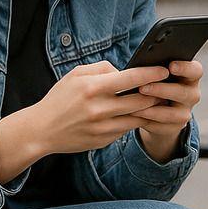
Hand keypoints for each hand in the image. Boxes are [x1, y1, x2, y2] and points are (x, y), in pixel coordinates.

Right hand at [33, 59, 170, 154]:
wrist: (42, 130)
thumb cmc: (60, 99)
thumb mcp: (76, 75)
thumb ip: (102, 68)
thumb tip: (125, 71)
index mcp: (93, 88)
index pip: (131, 78)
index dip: (152, 73)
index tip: (164, 70)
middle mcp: (100, 109)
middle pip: (141, 100)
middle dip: (157, 93)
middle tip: (165, 87)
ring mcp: (103, 128)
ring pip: (138, 117)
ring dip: (149, 109)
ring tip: (156, 101)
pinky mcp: (104, 140)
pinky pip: (126, 129)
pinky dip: (133, 120)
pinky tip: (136, 114)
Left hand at [134, 58, 201, 159]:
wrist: (156, 109)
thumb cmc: (155, 83)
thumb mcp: (157, 74)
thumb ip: (154, 69)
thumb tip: (139, 67)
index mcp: (190, 76)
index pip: (195, 70)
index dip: (185, 68)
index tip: (171, 66)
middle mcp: (192, 94)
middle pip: (183, 92)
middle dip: (162, 90)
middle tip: (143, 87)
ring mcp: (185, 113)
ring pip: (173, 113)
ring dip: (153, 110)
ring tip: (135, 106)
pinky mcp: (175, 128)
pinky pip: (162, 126)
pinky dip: (147, 121)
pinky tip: (135, 116)